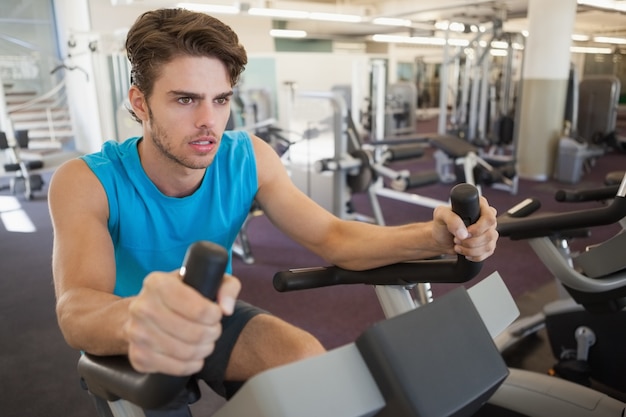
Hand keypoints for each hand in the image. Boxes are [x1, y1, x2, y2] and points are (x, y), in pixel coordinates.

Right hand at [125, 271, 240, 375]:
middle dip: (212, 334)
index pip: (199, 309)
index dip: (215, 316)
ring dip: (204, 349)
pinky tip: (194, 356)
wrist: (143, 311)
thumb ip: (226, 287)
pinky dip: (191, 365)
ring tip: (206, 342)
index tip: (216, 314)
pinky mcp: (138, 356)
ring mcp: (136, 333)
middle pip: (194, 334)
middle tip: (213, 330)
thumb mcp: (204, 279)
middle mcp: (142, 307)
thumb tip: (226, 309)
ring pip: (186, 353)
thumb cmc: (179, 294)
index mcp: (158, 283)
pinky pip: (174, 368)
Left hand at [432, 196, 497, 261]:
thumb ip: (451, 219)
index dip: (478, 229)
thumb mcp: (441, 215)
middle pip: (490, 234)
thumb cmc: (441, 223)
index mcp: (479, 206)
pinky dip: (474, 256)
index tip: (465, 233)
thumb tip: (463, 233)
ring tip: (458, 245)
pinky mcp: (488, 244)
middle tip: (456, 239)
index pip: (489, 218)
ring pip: (489, 245)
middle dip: (471, 241)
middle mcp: (486, 218)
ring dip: (471, 249)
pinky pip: (487, 253)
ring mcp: (489, 231)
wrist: (440, 238)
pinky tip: (464, 251)